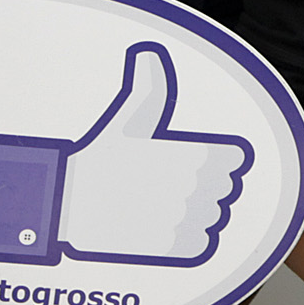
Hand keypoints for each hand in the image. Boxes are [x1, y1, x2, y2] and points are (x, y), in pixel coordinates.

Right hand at [52, 43, 253, 263]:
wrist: (68, 206)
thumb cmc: (100, 160)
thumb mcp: (129, 119)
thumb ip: (150, 89)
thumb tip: (150, 56)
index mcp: (194, 152)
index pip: (234, 160)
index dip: (217, 161)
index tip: (193, 162)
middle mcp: (198, 187)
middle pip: (226, 188)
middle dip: (206, 186)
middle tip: (170, 184)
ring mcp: (189, 219)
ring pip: (214, 216)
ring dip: (197, 212)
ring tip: (164, 204)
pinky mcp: (178, 248)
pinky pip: (203, 242)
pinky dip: (190, 238)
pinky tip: (164, 226)